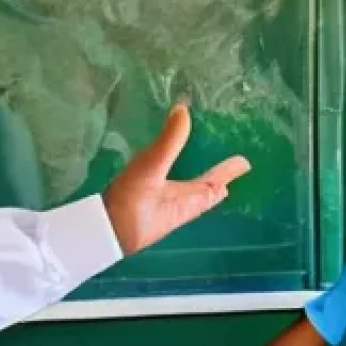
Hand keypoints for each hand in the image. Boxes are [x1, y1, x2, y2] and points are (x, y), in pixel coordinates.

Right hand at [102, 105, 250, 254]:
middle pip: (204, 194)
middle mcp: (178, 208)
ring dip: (198, 188)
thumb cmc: (130, 206)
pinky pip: (168, 199)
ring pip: (186, 199)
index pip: (214, 185)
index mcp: (187, 201)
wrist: (100, 236)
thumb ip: (168, 141)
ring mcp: (160, 213)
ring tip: (207, 181)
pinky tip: (165, 188)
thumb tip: (184, 110)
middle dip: (216, 183)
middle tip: (230, 174)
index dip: (228, 173)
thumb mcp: (150, 169)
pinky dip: (176, 190)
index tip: (245, 163)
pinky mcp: (143, 212)